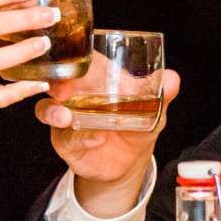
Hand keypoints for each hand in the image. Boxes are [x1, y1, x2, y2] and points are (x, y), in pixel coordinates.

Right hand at [39, 69, 179, 211]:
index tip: (78, 56)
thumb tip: (172, 78)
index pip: (81, 61)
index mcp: (96, 79)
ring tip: (66, 118)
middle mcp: (76, 95)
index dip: (76, 56)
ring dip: (54, 111)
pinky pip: (65, 137)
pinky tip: (95, 138)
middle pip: (57, 81)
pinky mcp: (65, 141)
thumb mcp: (154, 110)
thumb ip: (162, 94)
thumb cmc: (137, 126)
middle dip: (57, 82)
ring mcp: (67, 117)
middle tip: (63, 88)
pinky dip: (79, 137)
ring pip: (48, 108)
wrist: (130, 163)